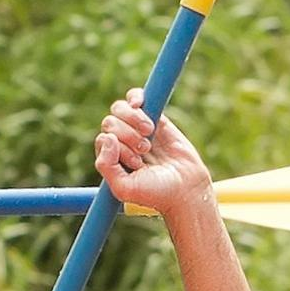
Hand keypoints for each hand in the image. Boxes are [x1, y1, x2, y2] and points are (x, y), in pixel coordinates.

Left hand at [95, 95, 210, 220]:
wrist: (186, 187)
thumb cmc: (155, 192)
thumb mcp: (124, 188)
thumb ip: (106, 166)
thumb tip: (107, 137)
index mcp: (110, 159)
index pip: (103, 139)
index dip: (118, 148)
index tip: (137, 162)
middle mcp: (120, 142)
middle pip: (110, 122)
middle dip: (127, 135)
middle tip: (145, 150)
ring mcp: (136, 128)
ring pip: (119, 109)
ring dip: (133, 120)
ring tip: (149, 136)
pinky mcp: (155, 117)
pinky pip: (135, 98)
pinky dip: (134, 98)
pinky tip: (138, 104)